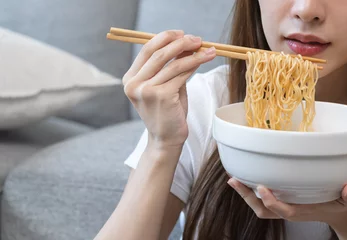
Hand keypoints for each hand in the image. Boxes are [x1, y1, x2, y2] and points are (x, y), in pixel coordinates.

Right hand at [122, 30, 215, 149]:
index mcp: (130, 79)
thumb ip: (171, 66)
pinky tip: (205, 61)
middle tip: (198, 40)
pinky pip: (181, 75)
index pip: (146, 50)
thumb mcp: (166, 85)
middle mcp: (133, 83)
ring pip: (173, 64)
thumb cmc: (168, 112)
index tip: (182, 33)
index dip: (165, 38)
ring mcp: (146, 90)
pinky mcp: (161, 96)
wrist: (166, 139)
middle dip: (181, 43)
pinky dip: (195, 65)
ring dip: (194, 54)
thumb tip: (186, 43)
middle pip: (159, 53)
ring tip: (210, 50)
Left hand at [227, 178, 346, 226]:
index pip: (284, 210)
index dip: (271, 200)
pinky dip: (254, 191)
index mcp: (305, 210)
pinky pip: (266, 200)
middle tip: (235, 181)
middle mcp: (292, 210)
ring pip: (262, 207)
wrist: (345, 213)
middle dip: (248, 198)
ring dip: (247, 195)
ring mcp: (288, 207)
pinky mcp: (287, 201)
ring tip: (234, 179)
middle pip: (264, 210)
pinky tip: (248, 177)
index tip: (261, 187)